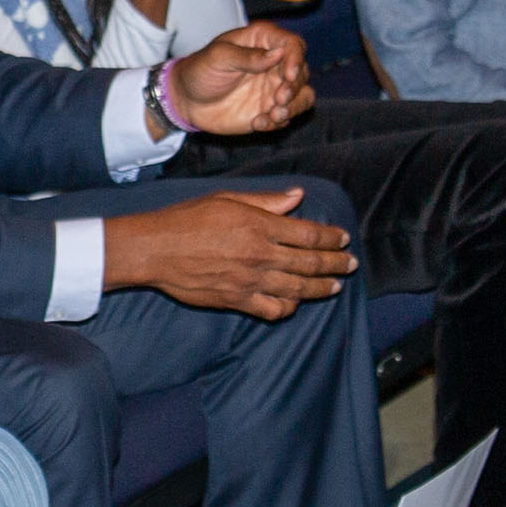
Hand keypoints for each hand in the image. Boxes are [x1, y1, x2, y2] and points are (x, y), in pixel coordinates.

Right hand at [105, 188, 355, 318]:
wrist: (154, 250)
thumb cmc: (186, 219)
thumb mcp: (227, 199)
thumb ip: (266, 201)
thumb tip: (298, 197)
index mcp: (260, 226)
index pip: (310, 235)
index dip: (332, 238)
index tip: (343, 239)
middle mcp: (261, 255)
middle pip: (311, 263)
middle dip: (336, 264)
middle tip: (351, 264)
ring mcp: (250, 281)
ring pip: (298, 289)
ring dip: (321, 288)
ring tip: (334, 286)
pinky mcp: (236, 300)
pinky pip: (273, 309)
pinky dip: (288, 307)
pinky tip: (295, 302)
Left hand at [169, 21, 310, 136]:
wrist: (187, 100)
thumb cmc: (200, 70)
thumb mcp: (218, 57)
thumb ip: (247, 56)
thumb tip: (279, 53)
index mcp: (263, 41)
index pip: (293, 45)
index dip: (296, 58)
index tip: (288, 75)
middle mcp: (275, 64)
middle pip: (302, 72)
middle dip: (294, 87)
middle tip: (278, 99)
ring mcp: (274, 87)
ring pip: (303, 95)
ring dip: (294, 107)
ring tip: (274, 115)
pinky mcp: (270, 109)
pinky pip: (287, 116)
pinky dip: (277, 122)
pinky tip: (256, 123)